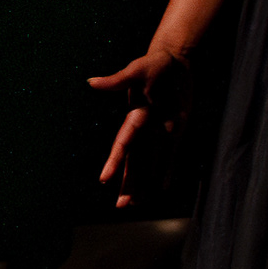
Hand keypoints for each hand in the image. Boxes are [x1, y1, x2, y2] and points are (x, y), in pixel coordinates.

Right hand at [88, 46, 192, 211]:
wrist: (175, 61)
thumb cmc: (155, 63)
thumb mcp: (137, 71)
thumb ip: (118, 80)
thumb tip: (91, 82)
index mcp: (135, 117)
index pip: (123, 144)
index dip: (114, 161)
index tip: (104, 179)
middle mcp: (146, 129)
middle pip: (135, 162)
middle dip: (128, 184)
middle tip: (120, 207)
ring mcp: (160, 132)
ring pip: (150, 164)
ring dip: (143, 183)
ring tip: (135, 205)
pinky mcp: (176, 131)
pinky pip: (170, 156)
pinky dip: (166, 171)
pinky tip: (162, 188)